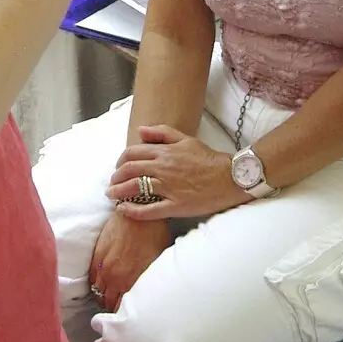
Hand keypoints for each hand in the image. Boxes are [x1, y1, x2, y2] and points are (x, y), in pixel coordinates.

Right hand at [88, 213, 170, 311]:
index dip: (125, 313)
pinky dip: (96, 284)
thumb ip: (149, 280)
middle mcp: (116, 277)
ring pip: (98, 292)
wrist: (140, 210)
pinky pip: (92, 278)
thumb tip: (149, 293)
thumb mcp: (158, 261)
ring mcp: (104, 267)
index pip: (123, 308)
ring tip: (109, 297)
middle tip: (118, 308)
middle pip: (108, 303)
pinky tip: (102, 284)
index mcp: (133, 280)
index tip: (128, 315)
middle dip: (113, 307)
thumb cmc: (155, 234)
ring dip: (103, 296)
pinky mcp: (97, 256)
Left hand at [105, 124, 245, 220]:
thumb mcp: (186, 139)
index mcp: (164, 152)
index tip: (118, 167)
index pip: (132, 153)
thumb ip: (162, 133)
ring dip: (118, 192)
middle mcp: (163, 169)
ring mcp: (168, 188)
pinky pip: (149, 210)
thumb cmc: (209, 158)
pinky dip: (133, 211)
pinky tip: (123, 210)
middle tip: (112, 183)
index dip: (120, 160)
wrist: (230, 176)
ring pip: (134, 189)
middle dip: (115, 177)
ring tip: (112, 196)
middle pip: (129, 170)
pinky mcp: (175, 205)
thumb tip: (140, 131)